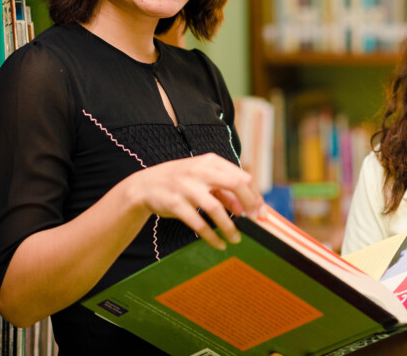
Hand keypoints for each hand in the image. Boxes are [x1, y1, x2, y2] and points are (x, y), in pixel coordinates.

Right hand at [123, 153, 262, 249]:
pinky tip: (219, 243)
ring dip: (230, 226)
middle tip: (255, 222)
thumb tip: (246, 208)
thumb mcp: (202, 179)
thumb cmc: (180, 182)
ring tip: (236, 239)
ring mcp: (186, 187)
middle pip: (234, 183)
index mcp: (210, 162)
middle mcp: (199, 171)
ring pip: (216, 208)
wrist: (145, 186)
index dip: (254, 195)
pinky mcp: (175, 204)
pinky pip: (198, 223)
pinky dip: (211, 236)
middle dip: (249, 204)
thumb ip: (224, 190)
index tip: (261, 212)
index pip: (241, 176)